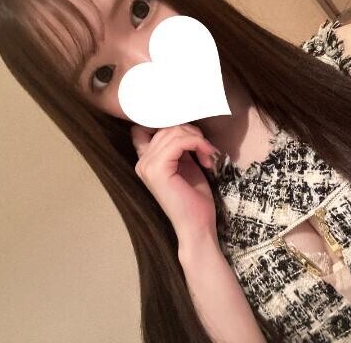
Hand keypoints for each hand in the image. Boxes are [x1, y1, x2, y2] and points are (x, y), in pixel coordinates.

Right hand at [131, 123, 219, 242]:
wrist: (197, 226)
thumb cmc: (194, 199)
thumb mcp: (186, 164)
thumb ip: (179, 146)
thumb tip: (184, 124)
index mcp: (146, 161)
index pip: (147, 127)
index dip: (169, 124)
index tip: (191, 136)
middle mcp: (142, 162)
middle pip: (166, 127)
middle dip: (191, 133)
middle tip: (206, 150)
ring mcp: (147, 166)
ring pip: (174, 131)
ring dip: (197, 139)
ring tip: (207, 155)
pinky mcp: (158, 170)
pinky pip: (180, 141)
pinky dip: (198, 144)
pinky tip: (207, 158)